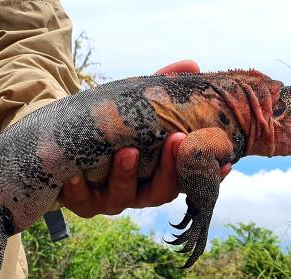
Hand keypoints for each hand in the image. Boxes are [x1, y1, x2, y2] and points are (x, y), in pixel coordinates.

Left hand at [58, 60, 232, 217]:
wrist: (65, 144)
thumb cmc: (112, 126)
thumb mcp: (136, 105)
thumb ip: (163, 88)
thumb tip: (191, 65)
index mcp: (159, 176)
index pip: (190, 180)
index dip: (211, 176)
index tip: (226, 163)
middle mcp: (139, 193)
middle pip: (161, 191)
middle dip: (170, 167)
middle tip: (176, 139)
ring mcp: (110, 199)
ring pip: (122, 195)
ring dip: (126, 174)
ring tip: (128, 151)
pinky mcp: (80, 202)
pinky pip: (80, 199)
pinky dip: (77, 187)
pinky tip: (75, 174)